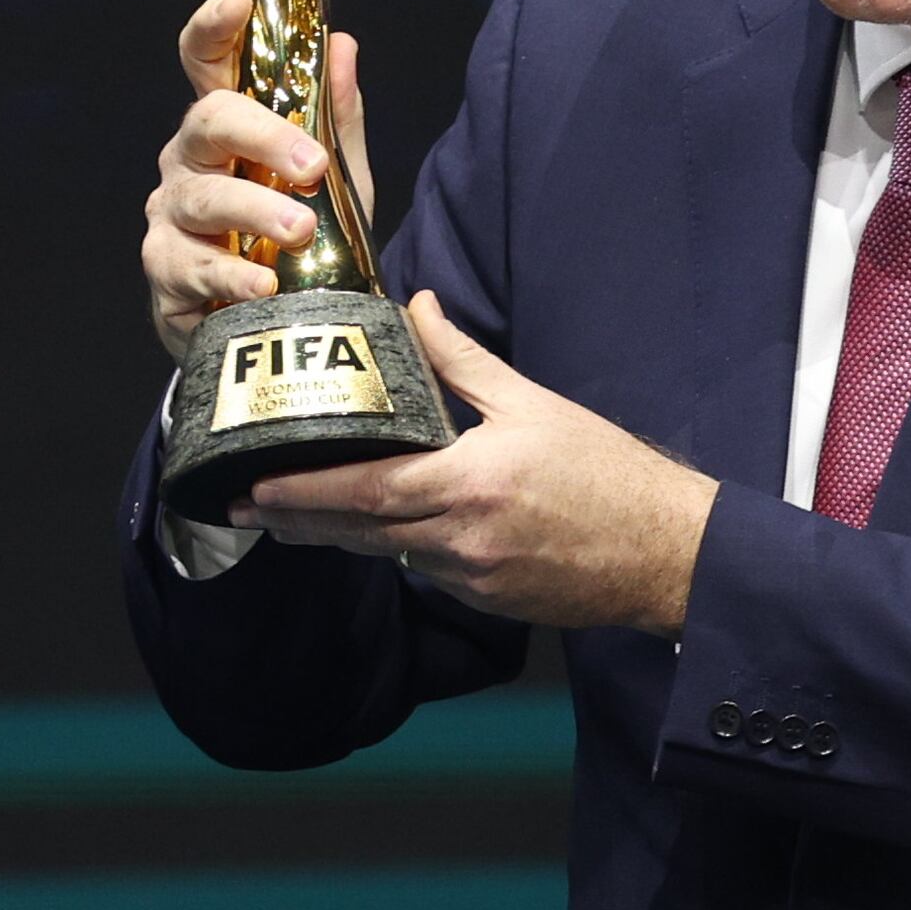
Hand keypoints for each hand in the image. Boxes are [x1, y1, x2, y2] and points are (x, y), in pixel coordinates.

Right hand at [140, 0, 372, 358]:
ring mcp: (171, 218)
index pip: (207, 63)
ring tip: (301, 232)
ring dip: (254, 212)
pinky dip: (231, 278)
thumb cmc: (300, 241)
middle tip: (312, 165)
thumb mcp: (335, 180)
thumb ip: (337, 119)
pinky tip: (262, 286)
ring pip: (202, 199)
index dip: (213, 28)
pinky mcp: (167, 276)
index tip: (237, 4)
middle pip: (207, 124)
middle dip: (262, 136)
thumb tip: (344, 45)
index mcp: (225, 129)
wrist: (276, 331)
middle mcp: (188, 163)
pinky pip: (193, 270)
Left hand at [236, 293, 715, 634]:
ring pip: (386, 554)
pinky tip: (371, 533)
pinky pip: (425, 572)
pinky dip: (394, 548)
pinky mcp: (488, 601)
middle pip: (357, 532)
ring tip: (286, 521)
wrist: (666, 552)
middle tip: (244, 506)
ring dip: (335, 537)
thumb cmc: (607, 472)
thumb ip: (464, 361)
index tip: (257, 485)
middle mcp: (461, 538)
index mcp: (469, 482)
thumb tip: (418, 308)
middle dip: (296, 519)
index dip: (304, 491)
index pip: (364, 489)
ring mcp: (472, 577)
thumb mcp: (533, 404)